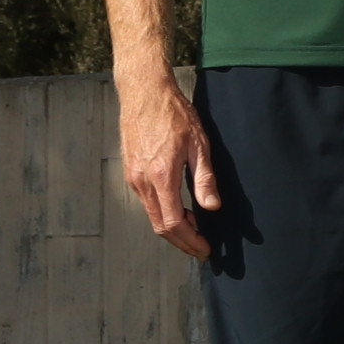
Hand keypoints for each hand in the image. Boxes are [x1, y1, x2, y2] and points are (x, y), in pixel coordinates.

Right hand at [120, 70, 218, 259]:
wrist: (144, 93)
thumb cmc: (174, 114)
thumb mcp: (199, 145)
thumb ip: (205, 178)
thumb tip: (212, 206)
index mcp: (161, 176)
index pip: (172, 223)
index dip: (190, 241)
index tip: (204, 250)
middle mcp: (142, 181)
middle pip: (159, 225)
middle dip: (182, 241)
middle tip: (201, 248)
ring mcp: (133, 177)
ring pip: (152, 215)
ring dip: (172, 227)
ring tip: (195, 228)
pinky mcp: (130, 172)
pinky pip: (146, 201)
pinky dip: (162, 212)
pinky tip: (179, 208)